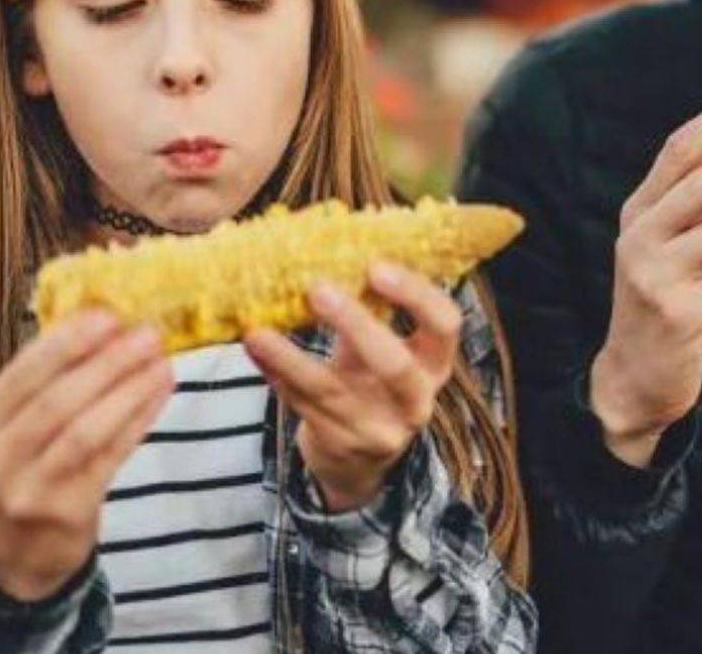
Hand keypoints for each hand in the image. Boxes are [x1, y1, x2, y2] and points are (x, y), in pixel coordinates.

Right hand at [0, 311, 174, 600]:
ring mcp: (29, 491)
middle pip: (56, 402)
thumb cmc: (20, 471)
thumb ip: (40, 382)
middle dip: (106, 363)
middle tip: (147, 333)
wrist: (11, 557)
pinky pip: (110, 458)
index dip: (65, 342)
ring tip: (161, 360)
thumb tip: (98, 319)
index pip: (21, 375)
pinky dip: (138, 420)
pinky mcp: (68, 513)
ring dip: (129, 391)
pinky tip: (159, 393)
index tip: (106, 313)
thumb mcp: (8, 430)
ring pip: (86, 432)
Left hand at [242, 263, 459, 512]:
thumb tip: (327, 243)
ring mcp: (378, 430)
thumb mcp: (380, 347)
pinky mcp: (340, 445)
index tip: (376, 265)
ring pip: (333, 392)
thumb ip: (368, 308)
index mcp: (434, 363)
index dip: (416, 295)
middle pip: (396, 365)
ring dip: (291, 359)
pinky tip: (255, 351)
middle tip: (317, 287)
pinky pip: (302, 406)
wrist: (358, 459)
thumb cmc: (371, 382)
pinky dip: (275, 375)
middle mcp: (415, 400)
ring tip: (257, 332)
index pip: (446, 324)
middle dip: (357, 324)